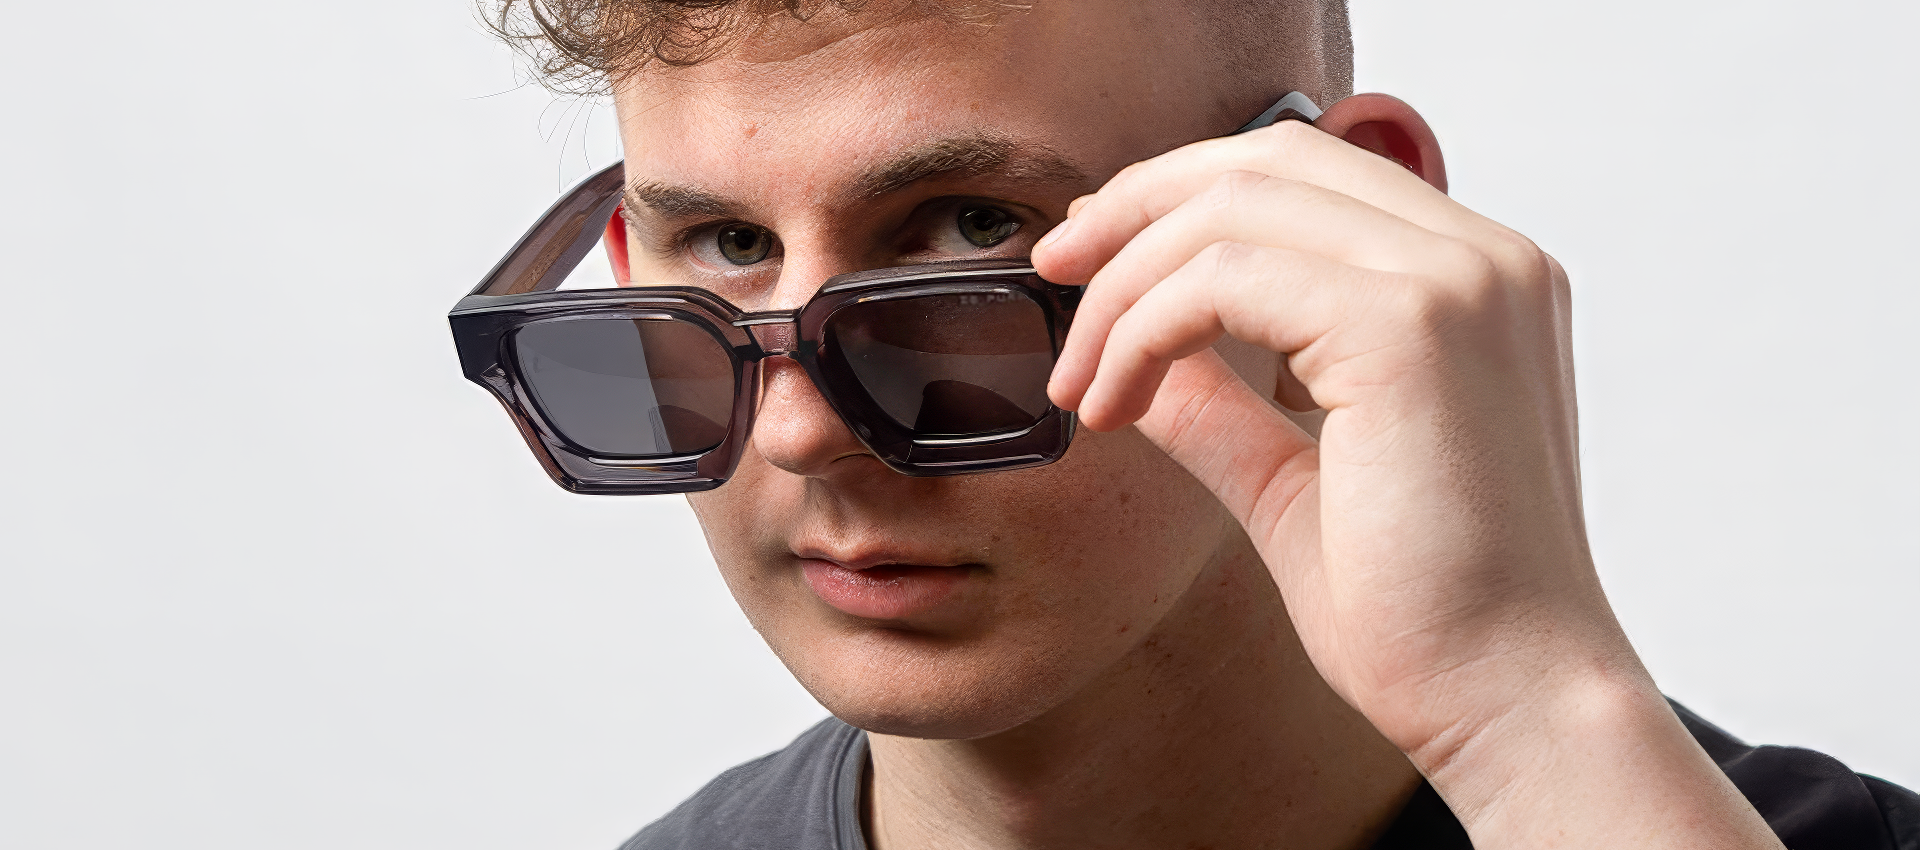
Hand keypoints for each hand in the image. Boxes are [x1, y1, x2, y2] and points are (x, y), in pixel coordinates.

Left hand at [1031, 94, 1781, 849]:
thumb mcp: (1296, 479)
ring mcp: (1458, 281)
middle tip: (1056, 272)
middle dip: (1137, 207)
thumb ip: (1226, 401)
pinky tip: (1116, 405)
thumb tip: (1139, 354)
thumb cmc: (1424, 614)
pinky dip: (1144, 329)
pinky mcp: (1411, 326)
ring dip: (1125, 287)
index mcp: (1476, 282)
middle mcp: (1483, 259)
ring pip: (1234, 208)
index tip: (1095, 258)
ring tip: (1082, 381)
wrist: (1510, 704)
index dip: (1183, 197)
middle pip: (1268, 158)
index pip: (1307, 172)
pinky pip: (1225, 276)